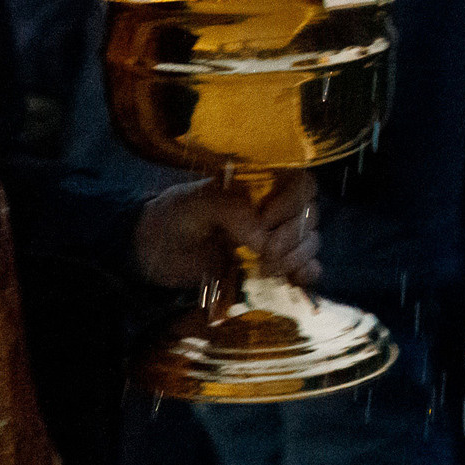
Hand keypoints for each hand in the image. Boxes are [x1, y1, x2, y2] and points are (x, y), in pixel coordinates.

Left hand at [132, 170, 321, 289]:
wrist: (154, 254)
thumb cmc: (174, 218)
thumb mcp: (195, 204)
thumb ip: (230, 210)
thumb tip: (263, 237)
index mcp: (260, 184)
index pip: (301, 184)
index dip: (292, 202)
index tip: (265, 221)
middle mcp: (274, 208)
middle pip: (310, 215)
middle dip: (292, 237)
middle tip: (264, 252)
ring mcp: (276, 238)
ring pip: (311, 242)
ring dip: (296, 258)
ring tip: (266, 269)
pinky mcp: (274, 266)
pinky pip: (308, 268)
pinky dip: (307, 274)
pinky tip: (294, 280)